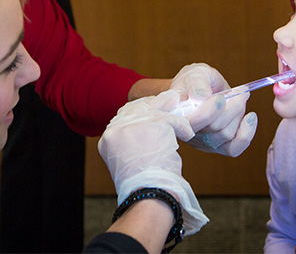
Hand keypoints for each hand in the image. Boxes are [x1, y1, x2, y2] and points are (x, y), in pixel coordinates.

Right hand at [99, 90, 208, 234]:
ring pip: (154, 111)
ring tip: (181, 117)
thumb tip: (144, 140)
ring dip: (170, 115)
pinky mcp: (154, 124)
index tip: (150, 112)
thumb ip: (130, 147)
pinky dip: (182, 126)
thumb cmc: (142, 187)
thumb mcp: (127, 165)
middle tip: (168, 101)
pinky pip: (171, 119)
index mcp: (107, 140)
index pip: (122, 117)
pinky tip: (188, 133)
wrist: (148, 194)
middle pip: (136, 109)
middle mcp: (116, 129)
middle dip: (153, 105)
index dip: (138, 113)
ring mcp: (134, 125)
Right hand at [169, 63, 257, 156]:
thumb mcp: (195, 74)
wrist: (201, 87)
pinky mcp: (218, 147)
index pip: (191, 122)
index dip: (208, 113)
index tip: (221, 97)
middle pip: (213, 127)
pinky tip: (250, 118)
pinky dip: (246, 134)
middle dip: (231, 107)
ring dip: (238, 113)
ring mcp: (203, 142)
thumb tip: (201, 97)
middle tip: (239, 90)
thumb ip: (197, 83)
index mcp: (176, 115)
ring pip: (226, 134)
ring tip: (240, 97)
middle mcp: (187, 133)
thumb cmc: (195, 81)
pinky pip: (234, 148)